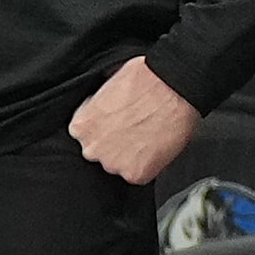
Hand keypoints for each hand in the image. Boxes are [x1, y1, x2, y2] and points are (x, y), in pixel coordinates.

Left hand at [69, 57, 200, 184]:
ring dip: (131, 155)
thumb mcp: (106, 86)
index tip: (114, 123)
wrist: (172, 88)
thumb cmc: (143, 80)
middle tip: (133, 129)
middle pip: (101, 152)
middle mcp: (93, 148)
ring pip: (120, 164)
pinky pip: (140, 174)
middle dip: (115, 143)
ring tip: (147, 135)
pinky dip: (149, 164)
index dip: (102, 128)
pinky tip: (156, 145)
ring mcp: (115, 164)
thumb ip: (97, 108)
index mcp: (81, 127)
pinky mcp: (137, 175)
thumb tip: (102, 110)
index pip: (85, 135)